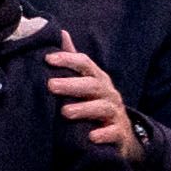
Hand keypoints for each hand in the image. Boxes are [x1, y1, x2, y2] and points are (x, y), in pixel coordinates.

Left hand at [44, 35, 141, 163]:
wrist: (122, 134)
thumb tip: (61, 33)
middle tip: (50, 85)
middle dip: (71, 85)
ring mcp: (115, 113)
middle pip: (92, 85)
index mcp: (98, 79)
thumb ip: (74, 60)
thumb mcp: (87, 81)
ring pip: (102, 108)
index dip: (68, 60)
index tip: (48, 59)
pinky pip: (114, 133)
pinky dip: (104, 134)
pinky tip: (91, 137)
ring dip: (84, 109)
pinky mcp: (119, 133)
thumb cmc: (97, 103)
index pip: (85, 64)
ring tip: (64, 112)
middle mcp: (108, 93)